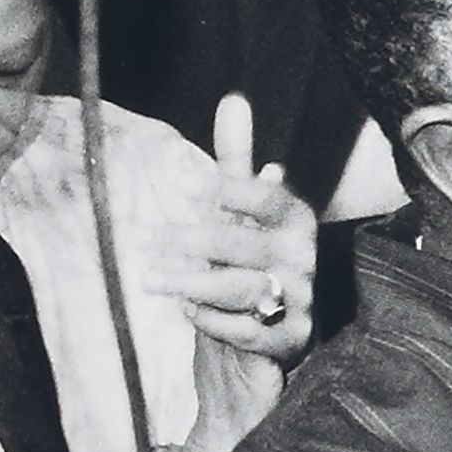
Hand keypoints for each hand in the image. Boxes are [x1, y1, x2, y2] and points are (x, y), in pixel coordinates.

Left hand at [82, 109, 314, 351]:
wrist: (253, 350)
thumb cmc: (242, 270)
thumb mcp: (237, 216)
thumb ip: (235, 161)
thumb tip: (233, 101)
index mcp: (295, 223)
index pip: (273, 201)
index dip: (232, 193)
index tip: (183, 188)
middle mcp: (304, 260)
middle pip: (247, 246)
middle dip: (193, 241)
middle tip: (148, 241)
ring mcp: (300, 303)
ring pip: (244, 288)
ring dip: (192, 282)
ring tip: (151, 280)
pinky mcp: (290, 343)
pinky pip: (248, 332)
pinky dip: (212, 321)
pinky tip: (187, 312)